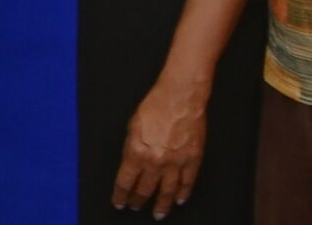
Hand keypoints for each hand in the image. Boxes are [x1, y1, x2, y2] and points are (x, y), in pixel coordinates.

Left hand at [110, 78, 206, 215]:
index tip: (119, 202)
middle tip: (135, 207)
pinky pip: (187, 182)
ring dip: (161, 205)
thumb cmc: (155, 106)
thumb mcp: (132, 128)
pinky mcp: (192, 159)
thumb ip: (131, 149)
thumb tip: (131, 164)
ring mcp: (175, 163)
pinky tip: (179, 199)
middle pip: (145, 190)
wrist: (179, 97)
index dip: (121, 195)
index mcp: (136, 153)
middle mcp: (155, 162)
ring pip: (167, 192)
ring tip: (157, 214)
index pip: (125, 182)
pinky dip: (183, 193)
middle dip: (138, 201)